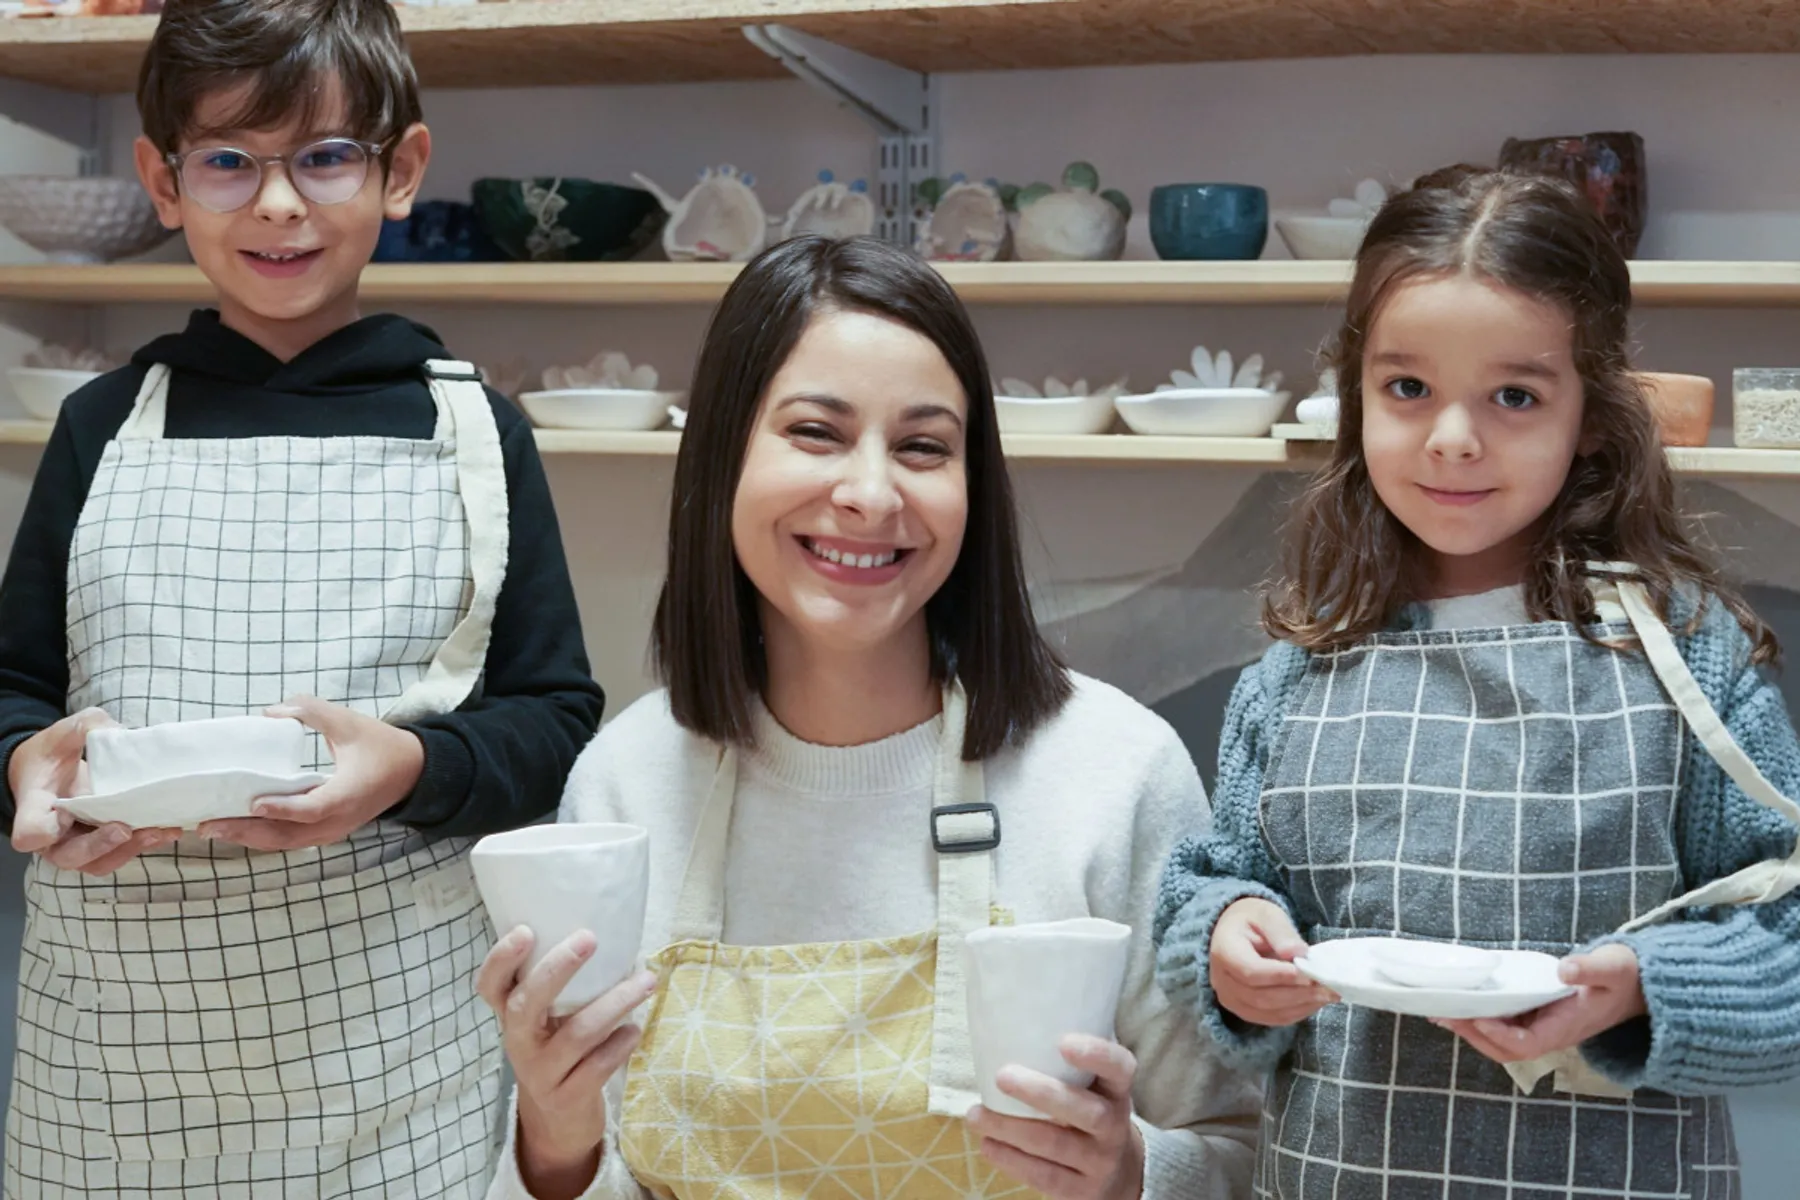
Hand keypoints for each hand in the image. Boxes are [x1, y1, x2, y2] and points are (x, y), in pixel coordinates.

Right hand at [9, 708, 179, 874]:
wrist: (49, 768)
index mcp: (34, 807)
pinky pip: (118, 854)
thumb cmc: (52, 752)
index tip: (65, 812)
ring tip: (158, 831)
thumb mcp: (65, 732)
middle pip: (69, 856)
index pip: (30, 832)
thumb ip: (87, 726)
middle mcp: (52, 834)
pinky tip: (167, 830)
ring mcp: (75, 843)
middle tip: (126, 829)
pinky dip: (143, 845)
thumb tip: (120, 732)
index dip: (44, 832)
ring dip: (129, 850)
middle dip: (100, 846)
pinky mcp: (99, 843)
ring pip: (98, 863)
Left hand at [199, 697, 423, 851]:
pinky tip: (239, 829)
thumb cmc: (382, 746)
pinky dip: (264, 837)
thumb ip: (312, 711)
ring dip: (250, 838)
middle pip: (288, 836)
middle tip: (208, 825)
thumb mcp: (350, 722)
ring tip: (213, 829)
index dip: (283, 808)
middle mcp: (339, 820)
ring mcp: (334, 831)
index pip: (312, 808)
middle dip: (246, 832)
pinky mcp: (328, 832)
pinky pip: (292, 841)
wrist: (413, 772)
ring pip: (286, 843)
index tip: (253, 803)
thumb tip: (270, 711)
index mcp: (348, 794)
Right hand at [476, 927, 656, 1198]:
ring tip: (646, 981)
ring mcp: (541, 1073)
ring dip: (615, 1003)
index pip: (490, 986)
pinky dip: (620, 1044)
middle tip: (589, 938)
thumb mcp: (548, 1021)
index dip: (501, 958)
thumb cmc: (559, 1051)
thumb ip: (561, 987)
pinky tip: (635, 1030)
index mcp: (511, 1017)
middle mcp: (520, 1043)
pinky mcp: (568, 1098)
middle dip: (557, 969)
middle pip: (527, 1005)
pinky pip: (598, 1066)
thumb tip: (610, 927)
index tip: (525, 930)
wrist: (558, 1123)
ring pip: (577, 1034)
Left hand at [967, 1036, 1143, 1199]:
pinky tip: (987, 1144)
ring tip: (974, 1114)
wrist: (1122, 1175)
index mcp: (1118, 1091)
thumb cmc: (1093, 1111)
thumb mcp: (1096, 1086)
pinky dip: (1011, 1159)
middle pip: (1084, 1111)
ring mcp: (1099, 1162)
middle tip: (1002, 1076)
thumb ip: (1074, 1058)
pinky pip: (1043, 1175)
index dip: (1096, 1054)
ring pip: (1054, 1145)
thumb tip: (1020, 1012)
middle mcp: (1114, 1127)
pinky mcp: (1080, 1192)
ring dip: (1009, 1128)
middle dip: (1041, 1093)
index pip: (1120, 1068)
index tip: (1062, 1041)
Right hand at [1210, 897, 1335, 1026]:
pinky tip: (1314, 1001)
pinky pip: (1272, 1018)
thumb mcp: (1266, 914)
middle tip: (1327, 987)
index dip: (1279, 975)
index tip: (1307, 973)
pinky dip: (1296, 1012)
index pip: (1250, 971)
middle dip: (1298, 994)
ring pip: (1268, 1012)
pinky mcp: (1245, 1010)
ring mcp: (1231, 999)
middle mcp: (1222, 981)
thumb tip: (1299, 954)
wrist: (1234, 932)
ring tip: (1327, 995)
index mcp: (1224, 952)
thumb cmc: (1252, 920)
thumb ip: (1281, 932)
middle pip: (1261, 997)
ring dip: (1301, 1006)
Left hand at [1436, 944, 1646, 1063]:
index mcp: (1566, 1028)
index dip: (1499, 1035)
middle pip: (1506, 1049)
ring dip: (1471, 1029)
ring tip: (1440, 1012)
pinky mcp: (1538, 1017)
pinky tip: (1460, 1005)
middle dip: (1474, 1035)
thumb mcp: (1613, 968)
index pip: (1526, 1044)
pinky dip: (1480, 1019)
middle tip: (1444, 1014)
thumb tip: (1565, 969)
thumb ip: (1590, 968)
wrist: (1637, 984)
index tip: (1477, 1017)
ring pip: (1501, 1041)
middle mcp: (1552, 1034)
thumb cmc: (1625, 976)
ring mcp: (1544, 1027)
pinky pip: (1504, 1026)